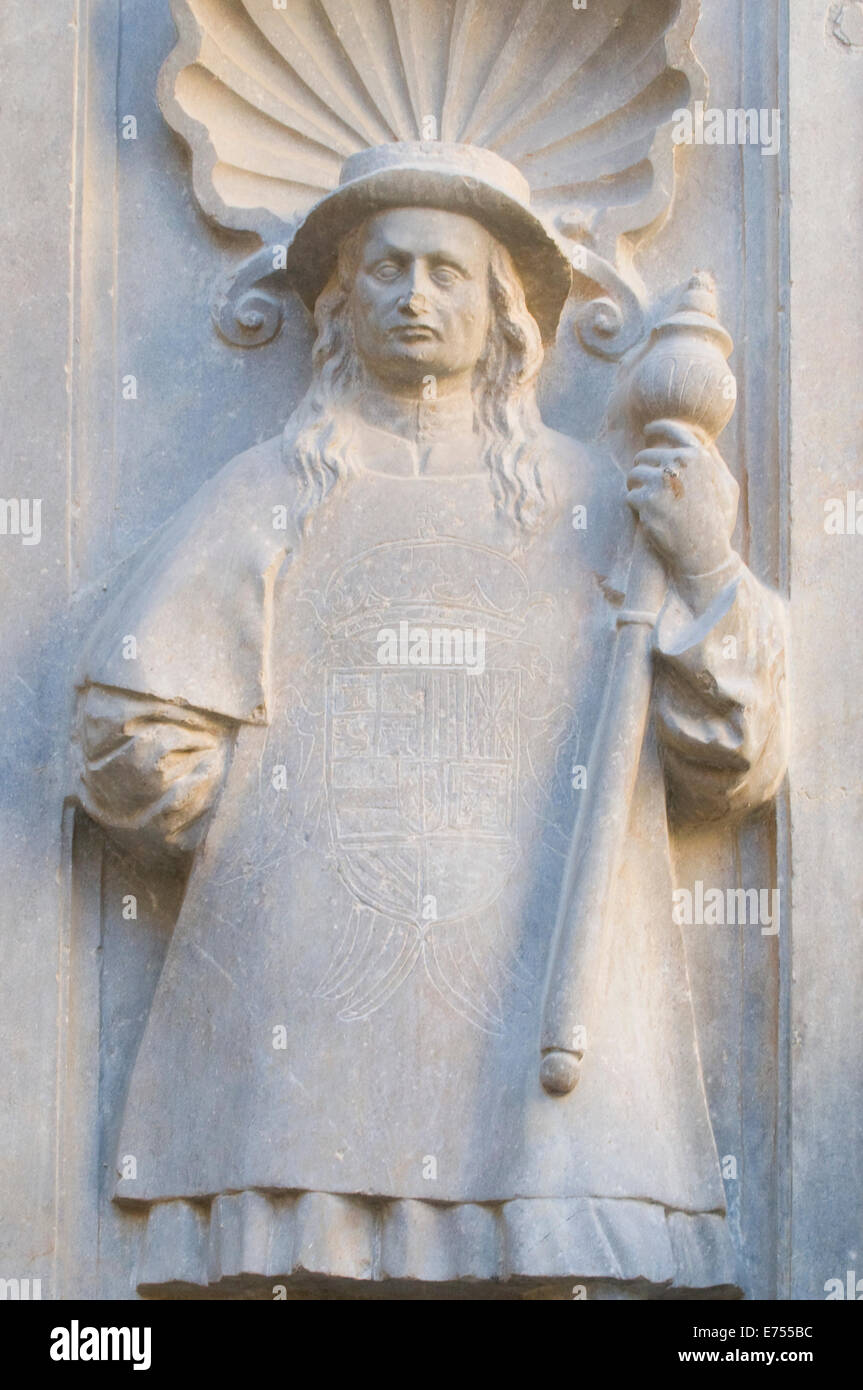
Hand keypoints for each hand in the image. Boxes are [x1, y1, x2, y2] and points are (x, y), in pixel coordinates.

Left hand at [626, 421, 738, 577]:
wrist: (705, 552)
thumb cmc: (718, 521)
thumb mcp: (727, 486)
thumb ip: (713, 460)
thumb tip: (701, 440)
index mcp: (698, 456)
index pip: (671, 430)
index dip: (657, 429)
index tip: (648, 432)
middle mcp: (678, 464)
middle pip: (645, 455)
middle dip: (644, 471)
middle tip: (651, 489)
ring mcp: (660, 482)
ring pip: (633, 474)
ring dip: (637, 488)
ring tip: (650, 504)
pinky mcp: (645, 501)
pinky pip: (629, 496)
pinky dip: (635, 507)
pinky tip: (649, 517)